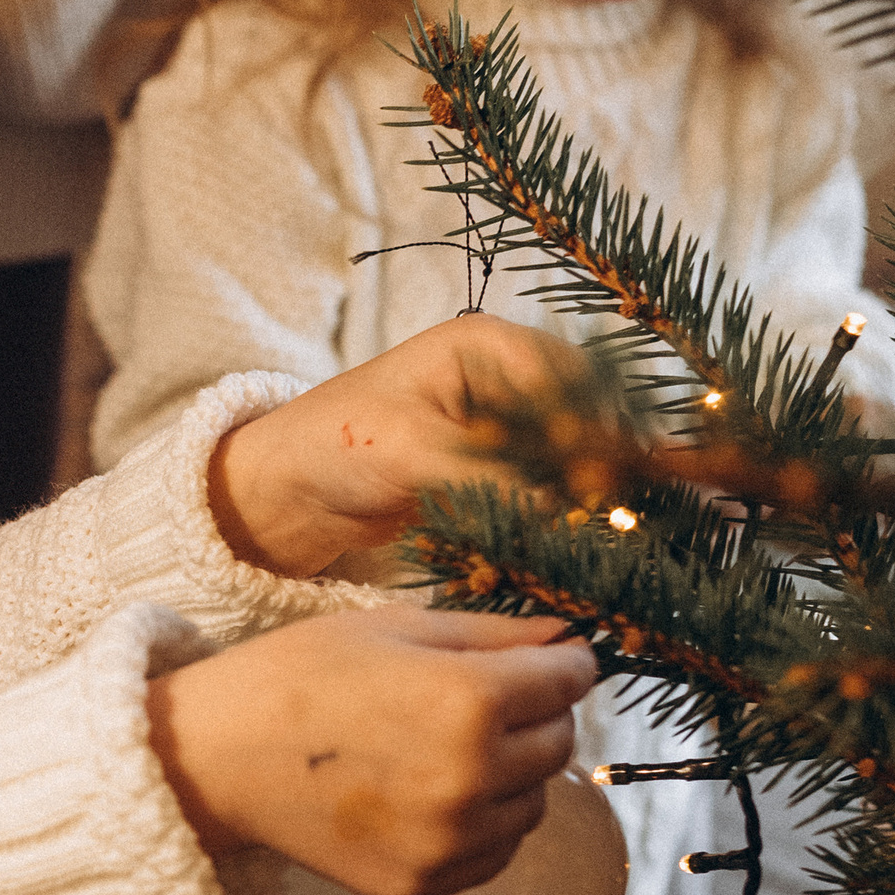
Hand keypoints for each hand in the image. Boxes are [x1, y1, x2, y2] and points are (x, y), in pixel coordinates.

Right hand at [147, 605, 596, 894]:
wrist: (215, 759)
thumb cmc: (299, 675)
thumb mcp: (395, 627)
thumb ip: (493, 634)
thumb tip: (568, 641)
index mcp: (469, 699)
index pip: (570, 680)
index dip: (561, 663)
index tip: (545, 661)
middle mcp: (470, 778)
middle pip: (558, 743)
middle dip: (536, 716)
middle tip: (484, 703)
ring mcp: (447, 841)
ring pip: (534, 804)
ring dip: (511, 776)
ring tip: (449, 753)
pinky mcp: (421, 884)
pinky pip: (494, 853)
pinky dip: (481, 826)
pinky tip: (431, 796)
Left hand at [210, 318, 579, 578]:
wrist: (285, 493)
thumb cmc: (332, 446)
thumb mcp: (414, 454)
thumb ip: (489, 477)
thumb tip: (561, 509)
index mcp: (489, 347)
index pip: (570, 383)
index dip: (594, 434)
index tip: (601, 486)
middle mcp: (507, 380)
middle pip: (582, 422)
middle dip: (600, 471)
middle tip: (609, 521)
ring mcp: (505, 427)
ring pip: (570, 462)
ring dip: (585, 500)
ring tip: (601, 539)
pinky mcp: (497, 473)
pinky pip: (546, 493)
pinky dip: (558, 519)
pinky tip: (571, 547)